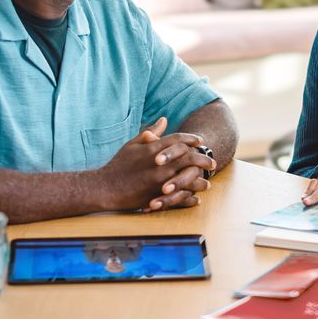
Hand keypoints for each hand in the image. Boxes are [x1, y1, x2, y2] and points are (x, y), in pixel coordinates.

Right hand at [97, 118, 216, 211]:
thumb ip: (151, 132)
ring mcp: (159, 181)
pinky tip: (196, 199)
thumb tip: (164, 119)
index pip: (178, 140)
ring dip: (200, 181)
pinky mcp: (157, 196)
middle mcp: (159, 164)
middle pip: (188, 158)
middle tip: (212, 162)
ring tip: (207, 183)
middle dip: (203, 159)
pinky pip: (179, 198)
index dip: (191, 139)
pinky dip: (189, 198)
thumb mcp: (132, 145)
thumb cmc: (118, 165)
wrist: (105, 188)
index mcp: (153, 149)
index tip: (200, 141)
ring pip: (188, 179)